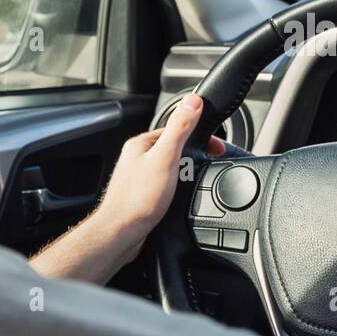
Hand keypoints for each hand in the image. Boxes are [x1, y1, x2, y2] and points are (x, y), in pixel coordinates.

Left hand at [97, 94, 225, 259]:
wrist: (121, 234)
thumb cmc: (138, 199)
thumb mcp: (166, 157)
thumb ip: (180, 128)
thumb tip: (193, 101)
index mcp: (141, 144)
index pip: (176, 129)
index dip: (198, 136)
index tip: (215, 146)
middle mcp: (137, 158)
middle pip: (174, 149)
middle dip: (193, 156)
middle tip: (206, 167)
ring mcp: (138, 178)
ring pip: (170, 168)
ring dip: (185, 174)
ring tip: (194, 183)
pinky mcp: (142, 196)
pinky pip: (166, 185)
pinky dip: (177, 189)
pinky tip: (180, 197)